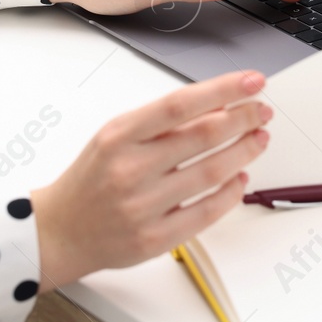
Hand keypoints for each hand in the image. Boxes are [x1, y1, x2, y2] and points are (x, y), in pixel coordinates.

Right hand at [30, 70, 271, 287]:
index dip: (223, 89)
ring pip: (211, 172)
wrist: (59, 230)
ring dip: (244, 152)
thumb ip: (161, 123)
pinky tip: (240, 178)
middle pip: (203, 136)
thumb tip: (218, 105)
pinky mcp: (153, 239)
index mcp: (119, 136)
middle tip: (262, 111)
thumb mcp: (115, 136)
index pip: (181, 104)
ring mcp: (142, 207)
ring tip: (258, 138)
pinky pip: (206, 212)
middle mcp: (130, 169)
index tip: (252, 82)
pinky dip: (231, 192)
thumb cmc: (93, 178)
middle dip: (243, 119)